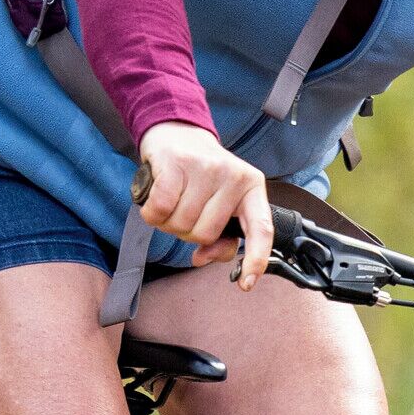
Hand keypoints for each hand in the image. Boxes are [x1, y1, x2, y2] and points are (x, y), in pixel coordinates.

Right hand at [132, 122, 275, 288]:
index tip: (246, 282)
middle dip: (187, 232)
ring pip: (181, 224)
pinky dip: (152, 214)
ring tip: (172, 203)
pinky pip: (160, 210)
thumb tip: (203, 257)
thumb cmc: (200, 175)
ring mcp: (205, 168)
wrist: (177, 132)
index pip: (261, 228)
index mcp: (252, 187)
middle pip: (205, 234)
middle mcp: (233, 176)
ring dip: (168, 223)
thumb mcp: (220, 201)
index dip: (256, 258)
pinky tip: (155, 201)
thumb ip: (220, 235)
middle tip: (184, 212)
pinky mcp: (176, 164)